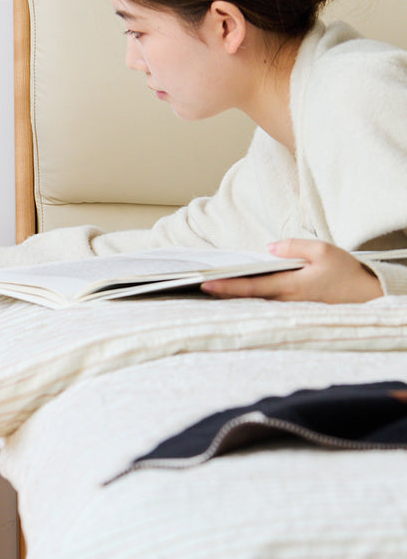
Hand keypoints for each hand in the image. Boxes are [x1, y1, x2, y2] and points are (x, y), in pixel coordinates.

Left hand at [200, 239, 382, 302]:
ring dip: (229, 298)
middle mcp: (284, 301)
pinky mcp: (290, 311)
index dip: (227, 286)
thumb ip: (294, 247)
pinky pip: (261, 306)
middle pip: (244, 299)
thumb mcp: (323, 251)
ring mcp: (286, 309)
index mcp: (290, 286)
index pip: (250, 287)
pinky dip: (244, 300)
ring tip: (203, 289)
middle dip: (220, 293)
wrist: (365, 297)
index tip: (206, 283)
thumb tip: (269, 248)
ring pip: (251, 304)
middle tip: (193, 285)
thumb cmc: (344, 272)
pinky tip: (229, 295)